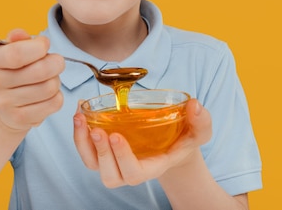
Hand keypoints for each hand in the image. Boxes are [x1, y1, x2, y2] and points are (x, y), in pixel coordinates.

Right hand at [0, 29, 64, 132]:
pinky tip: (47, 94)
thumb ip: (18, 38)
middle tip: (55, 61)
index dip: (39, 47)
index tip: (45, 44)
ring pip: (50, 87)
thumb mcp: (12, 49)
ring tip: (48, 78)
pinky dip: (57, 96)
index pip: (16, 54)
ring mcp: (4, 104)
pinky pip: (54, 103)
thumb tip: (19, 34)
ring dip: (56, 80)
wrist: (4, 105)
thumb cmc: (14, 69)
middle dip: (56, 62)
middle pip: (40, 71)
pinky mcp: (20, 119)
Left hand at [73, 99, 211, 187]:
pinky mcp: (105, 150)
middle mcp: (130, 169)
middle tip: (97, 129)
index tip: (116, 136)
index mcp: (153, 166)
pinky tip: (81, 111)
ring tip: (80, 118)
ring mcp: (115, 161)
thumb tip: (195, 106)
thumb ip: (202, 122)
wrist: (173, 141)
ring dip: (82, 143)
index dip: (123, 158)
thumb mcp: (199, 131)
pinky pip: (86, 149)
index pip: (134, 173)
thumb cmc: (185, 138)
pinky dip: (79, 132)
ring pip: (92, 164)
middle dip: (100, 153)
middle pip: (109, 175)